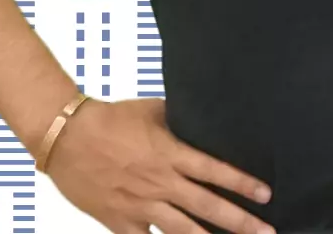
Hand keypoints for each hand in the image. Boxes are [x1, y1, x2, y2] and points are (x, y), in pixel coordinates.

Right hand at [41, 97, 274, 233]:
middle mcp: (161, 183)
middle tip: (265, 232)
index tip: (265, 196)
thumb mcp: (153, 111)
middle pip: (208, 207)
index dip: (243, 184)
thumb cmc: (110, 119)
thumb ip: (181, 120)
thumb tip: (204, 116)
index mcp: (171, 154)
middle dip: (240, 222)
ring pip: (183, 230)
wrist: (67, 136)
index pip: (216, 171)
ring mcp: (141, 205)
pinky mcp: (120, 221)